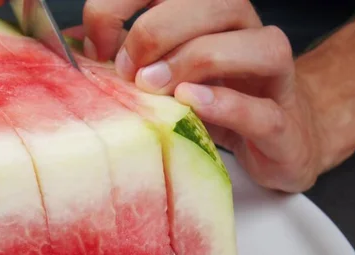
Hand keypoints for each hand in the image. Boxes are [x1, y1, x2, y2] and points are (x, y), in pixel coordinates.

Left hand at [84, 0, 325, 191]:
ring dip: (194, 60)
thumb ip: (125, 56)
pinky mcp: (283, 120)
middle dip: (156, 31)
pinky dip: (224, 103)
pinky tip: (191, 102)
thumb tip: (72, 42)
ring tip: (157, 88)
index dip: (122, 4)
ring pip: (251, 43)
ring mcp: (272, 75)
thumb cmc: (216, 103)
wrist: (280, 141)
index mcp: (211, 14)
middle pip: (212, 3)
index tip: (97, 46)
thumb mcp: (165, 74)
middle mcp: (245, 31)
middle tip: (129, 71)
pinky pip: (262, 107)